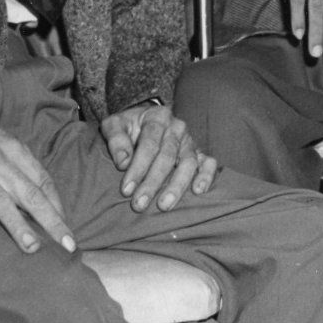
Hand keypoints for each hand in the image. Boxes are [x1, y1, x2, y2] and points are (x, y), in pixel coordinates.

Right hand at [0, 111, 73, 259]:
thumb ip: (21, 165)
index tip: (66, 226)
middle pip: (31, 194)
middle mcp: (1, 163)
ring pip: (2, 203)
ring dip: (18, 226)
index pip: (43, 181)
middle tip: (67, 243)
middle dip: (51, 220)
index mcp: (15, 151)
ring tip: (32, 248)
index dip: (57, 204)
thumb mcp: (3, 142)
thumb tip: (41, 192)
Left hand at [101, 103, 218, 210]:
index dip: (138, 168)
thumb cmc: (127, 127)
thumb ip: (116, 140)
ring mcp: (190, 140)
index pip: (149, 144)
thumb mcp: (114, 125)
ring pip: (189, 162)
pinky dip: (206, 176)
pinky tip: (198, 191)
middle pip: (168, 156)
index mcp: (157, 117)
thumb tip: (123, 163)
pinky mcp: (198, 153)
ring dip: (177, 185)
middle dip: (153, 182)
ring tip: (164, 205)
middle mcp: (177, 128)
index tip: (126, 190)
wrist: (144, 120)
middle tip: (139, 204)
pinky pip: (208, 163)